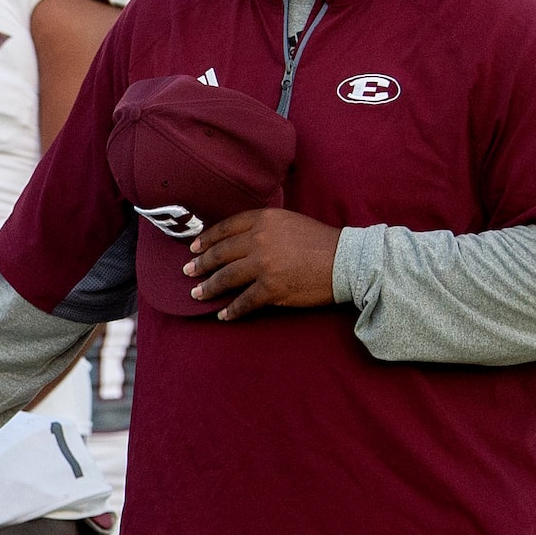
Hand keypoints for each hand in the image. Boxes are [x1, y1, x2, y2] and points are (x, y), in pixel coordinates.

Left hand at [185, 208, 340, 319]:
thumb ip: (265, 227)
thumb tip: (240, 241)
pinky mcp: (271, 288)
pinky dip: (231, 310)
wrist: (347, 261)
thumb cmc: (322, 242)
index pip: (226, 228)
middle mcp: (260, 239)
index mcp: (265, 219)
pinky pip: (244, 302)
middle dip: (201, 264)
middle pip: (221, 253)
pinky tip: (223, 315)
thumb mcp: (290, 222)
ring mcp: (264, 264)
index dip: (207, 239)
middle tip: (188, 271)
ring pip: (226, 278)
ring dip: (209, 288)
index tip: (194, 248)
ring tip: (197, 294)